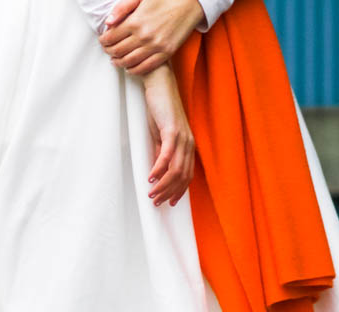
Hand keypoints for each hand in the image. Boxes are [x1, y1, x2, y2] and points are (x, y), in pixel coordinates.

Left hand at [99, 0, 205, 75]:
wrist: (191, 3)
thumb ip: (122, 8)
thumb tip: (108, 23)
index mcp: (135, 21)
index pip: (111, 38)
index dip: (103, 41)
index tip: (103, 41)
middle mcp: (144, 36)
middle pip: (117, 51)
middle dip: (109, 52)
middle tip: (107, 51)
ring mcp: (155, 46)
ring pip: (129, 62)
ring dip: (119, 63)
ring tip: (115, 60)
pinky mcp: (166, 53)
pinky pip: (145, 67)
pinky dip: (134, 70)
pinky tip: (129, 67)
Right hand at [140, 65, 194, 206]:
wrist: (159, 83)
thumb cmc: (159, 108)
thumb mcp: (159, 135)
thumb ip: (160, 152)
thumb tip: (157, 170)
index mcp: (187, 145)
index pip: (187, 175)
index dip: (179, 191)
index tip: (168, 202)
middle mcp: (188, 143)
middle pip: (182, 176)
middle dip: (168, 192)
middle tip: (156, 202)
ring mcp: (182, 137)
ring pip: (175, 169)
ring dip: (162, 185)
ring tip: (151, 194)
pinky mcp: (172, 130)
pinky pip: (167, 156)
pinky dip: (158, 169)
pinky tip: (150, 178)